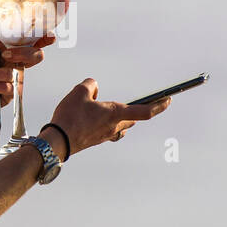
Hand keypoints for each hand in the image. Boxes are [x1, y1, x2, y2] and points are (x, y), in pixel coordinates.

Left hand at [0, 0, 55, 107]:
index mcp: (12, 47)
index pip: (34, 41)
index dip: (45, 38)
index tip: (50, 36)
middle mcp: (17, 62)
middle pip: (37, 56)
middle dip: (24, 53)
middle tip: (4, 54)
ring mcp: (15, 79)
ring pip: (15, 73)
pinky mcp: (9, 95)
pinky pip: (6, 89)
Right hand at [47, 78, 171, 155]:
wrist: (58, 142)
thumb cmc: (70, 117)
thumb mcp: (79, 91)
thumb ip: (90, 85)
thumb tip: (94, 88)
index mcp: (115, 113)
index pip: (145, 111)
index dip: (159, 105)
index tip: (168, 101)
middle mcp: (114, 127)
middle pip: (133, 118)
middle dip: (138, 110)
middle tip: (142, 103)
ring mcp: (106, 135)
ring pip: (121, 126)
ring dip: (121, 118)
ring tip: (111, 109)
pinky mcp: (96, 140)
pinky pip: (108, 130)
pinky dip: (106, 123)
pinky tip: (93, 117)